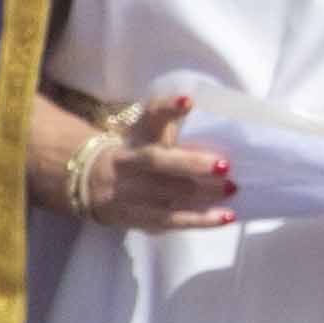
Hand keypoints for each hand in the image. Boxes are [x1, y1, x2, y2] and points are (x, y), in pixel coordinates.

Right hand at [73, 93, 236, 232]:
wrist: (91, 183)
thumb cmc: (138, 152)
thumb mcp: (149, 131)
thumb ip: (172, 119)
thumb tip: (201, 106)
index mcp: (136, 134)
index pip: (149, 115)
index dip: (168, 108)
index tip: (188, 102)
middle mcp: (127, 161)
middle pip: (156, 160)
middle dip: (192, 163)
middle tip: (226, 165)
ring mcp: (127, 192)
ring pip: (165, 193)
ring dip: (202, 193)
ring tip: (232, 189)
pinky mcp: (137, 217)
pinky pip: (171, 220)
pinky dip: (200, 220)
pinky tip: (226, 216)